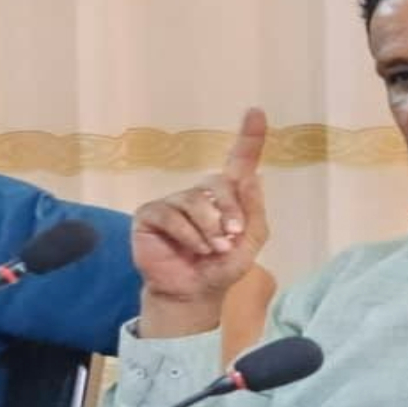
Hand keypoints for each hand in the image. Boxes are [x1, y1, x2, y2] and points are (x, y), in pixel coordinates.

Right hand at [133, 109, 269, 333]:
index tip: (257, 112)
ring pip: (194, 201)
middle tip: (231, 237)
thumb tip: (252, 176)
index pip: (238, 162)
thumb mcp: (250, 244)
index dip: (249, 138)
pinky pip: (171, 214)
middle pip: (218, 183)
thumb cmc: (221, 268)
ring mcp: (173, 203)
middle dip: (229, 211)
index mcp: (227, 198)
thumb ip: (254, 212)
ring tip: (211, 249)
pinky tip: (192, 249)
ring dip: (208, 229)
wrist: (193, 294)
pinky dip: (187, 234)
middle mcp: (199, 194)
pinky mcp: (150, 215)